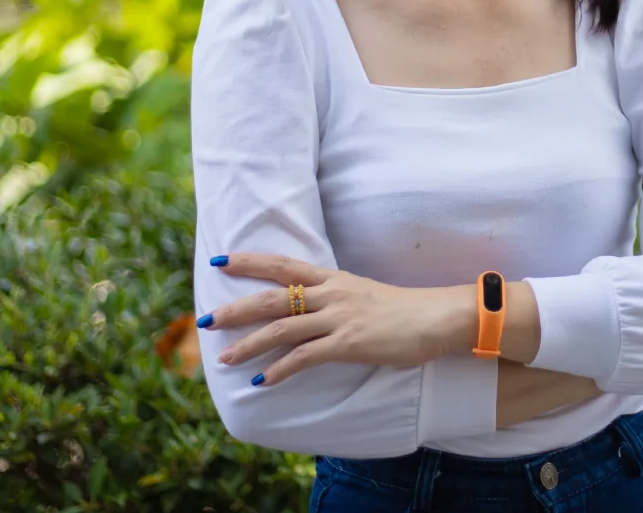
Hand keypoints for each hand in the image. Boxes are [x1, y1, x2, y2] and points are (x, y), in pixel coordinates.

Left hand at [198, 253, 474, 384]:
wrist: (437, 317)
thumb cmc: (404, 310)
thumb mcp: (363, 294)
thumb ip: (335, 300)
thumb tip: (311, 311)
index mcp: (333, 278)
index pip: (283, 265)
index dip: (250, 261)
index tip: (220, 260)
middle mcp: (331, 294)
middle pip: (272, 297)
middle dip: (235, 308)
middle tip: (205, 319)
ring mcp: (339, 318)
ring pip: (282, 329)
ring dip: (249, 345)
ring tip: (223, 358)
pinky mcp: (348, 343)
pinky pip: (305, 357)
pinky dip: (280, 370)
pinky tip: (262, 381)